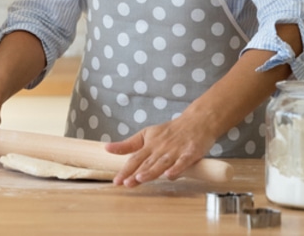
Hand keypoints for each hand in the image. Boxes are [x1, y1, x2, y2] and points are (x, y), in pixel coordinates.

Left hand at [103, 111, 217, 186]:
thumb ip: (128, 145)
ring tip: (141, 178)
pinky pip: (183, 162)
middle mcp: (161, 148)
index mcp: (150, 145)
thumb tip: (106, 148)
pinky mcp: (190, 152)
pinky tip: (170, 175)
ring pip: (162, 163)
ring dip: (152, 171)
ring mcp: (176, 150)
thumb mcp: (146, 134)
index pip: (135, 159)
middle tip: (126, 183)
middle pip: (147, 163)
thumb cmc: (170, 131)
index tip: (116, 181)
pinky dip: (177, 168)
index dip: (125, 170)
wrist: (197, 120)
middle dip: (136, 173)